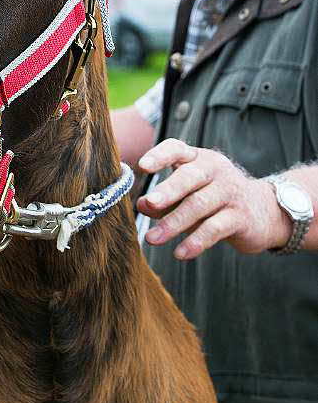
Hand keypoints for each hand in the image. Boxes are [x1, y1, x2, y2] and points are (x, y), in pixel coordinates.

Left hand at [135, 139, 290, 259]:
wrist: (262, 212)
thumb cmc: (213, 200)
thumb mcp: (186, 196)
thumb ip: (163, 200)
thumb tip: (140, 204)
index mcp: (197, 159)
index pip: (177, 149)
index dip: (160, 156)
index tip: (142, 167)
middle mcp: (215, 170)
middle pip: (190, 177)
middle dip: (168, 190)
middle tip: (149, 203)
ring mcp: (230, 192)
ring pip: (199, 204)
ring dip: (174, 222)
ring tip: (152, 239)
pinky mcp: (240, 216)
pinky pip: (215, 228)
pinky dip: (196, 241)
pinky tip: (180, 253)